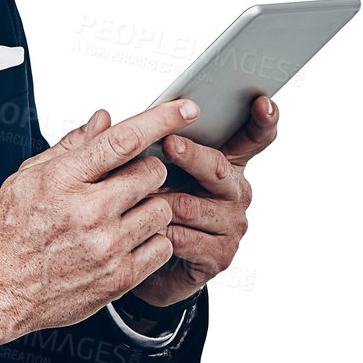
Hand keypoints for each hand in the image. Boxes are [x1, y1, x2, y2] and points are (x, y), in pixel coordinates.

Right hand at [0, 99, 199, 350]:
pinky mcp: (119, 277)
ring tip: (125, 214)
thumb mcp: (29, 176)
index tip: (187, 108)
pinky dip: (152, 241)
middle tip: (128, 181)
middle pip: (152, 172)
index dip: (161, 119)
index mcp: (64, 179)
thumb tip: (105, 120)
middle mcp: (88, 211)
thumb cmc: (14, 229)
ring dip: (150, 207)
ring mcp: (106, 247)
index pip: (124, 140)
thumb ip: (71, 146)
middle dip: (146, 171)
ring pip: (162, 209)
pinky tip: (129, 241)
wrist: (0, 288)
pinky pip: (162, 246)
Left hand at [121, 94, 277, 310]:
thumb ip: (124, 141)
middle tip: (170, 143)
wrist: (142, 261)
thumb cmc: (148, 206)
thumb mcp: (139, 169)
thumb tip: (100, 117)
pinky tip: (145, 230)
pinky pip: (187, 237)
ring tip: (136, 199)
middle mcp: (235, 190)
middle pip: (219, 167)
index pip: (254, 136)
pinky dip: (161, 232)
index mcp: (226, 160)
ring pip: (194, 205)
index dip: (262, 119)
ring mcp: (232, 224)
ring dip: (162, 202)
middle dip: (192, 155)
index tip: (261, 101)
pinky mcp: (219, 255)